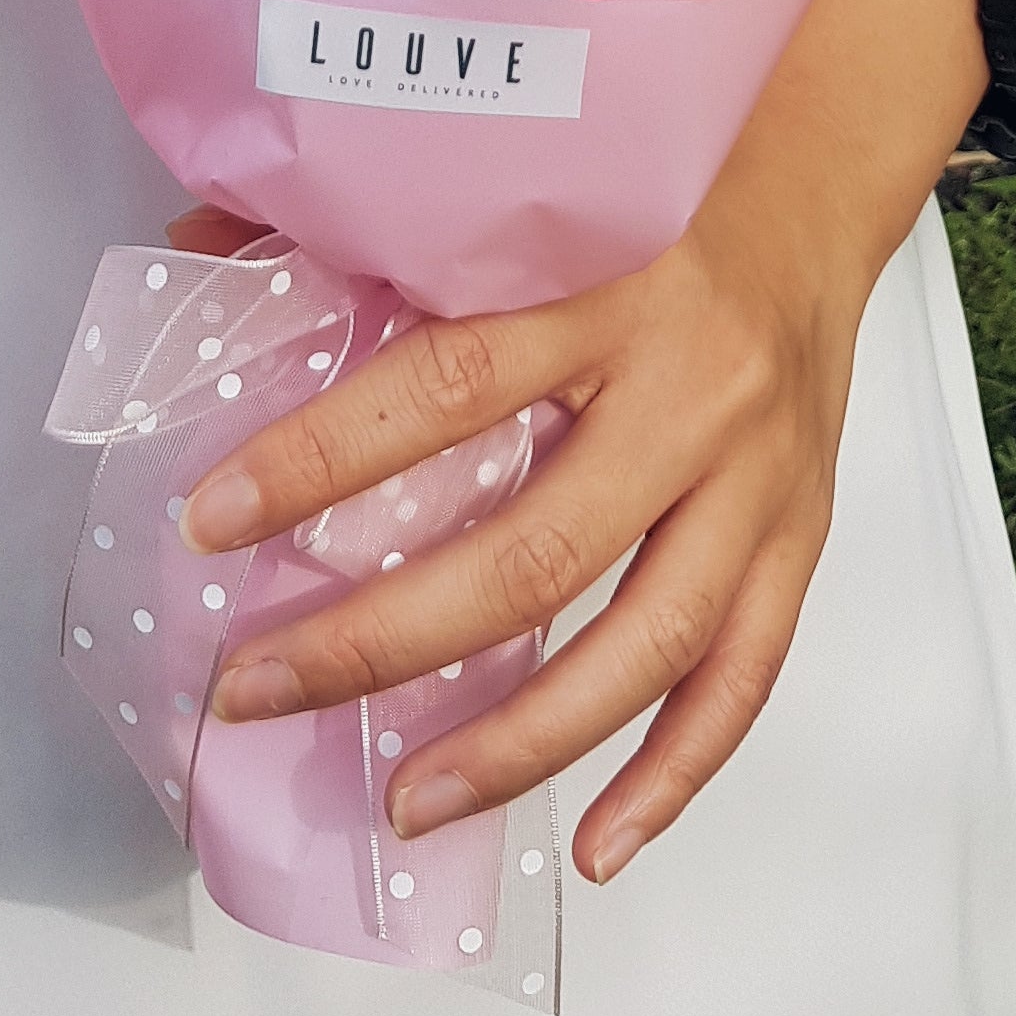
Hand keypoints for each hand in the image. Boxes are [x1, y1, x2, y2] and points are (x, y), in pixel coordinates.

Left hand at [182, 158, 884, 885]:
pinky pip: (746, 676)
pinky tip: (593, 844)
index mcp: (606, 280)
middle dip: (384, 641)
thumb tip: (197, 263)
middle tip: (260, 692)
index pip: (449, 384)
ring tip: (407, 802)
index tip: (212, 523)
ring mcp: (760, 477)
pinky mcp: (804, 532)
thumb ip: (362, 222)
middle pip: (536, 551)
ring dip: (521, 742)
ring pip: (647, 642)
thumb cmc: (649, 177)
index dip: (324, 461)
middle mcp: (691, 388)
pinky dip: (673, 771)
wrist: (818, 171)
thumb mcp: (519, 178)